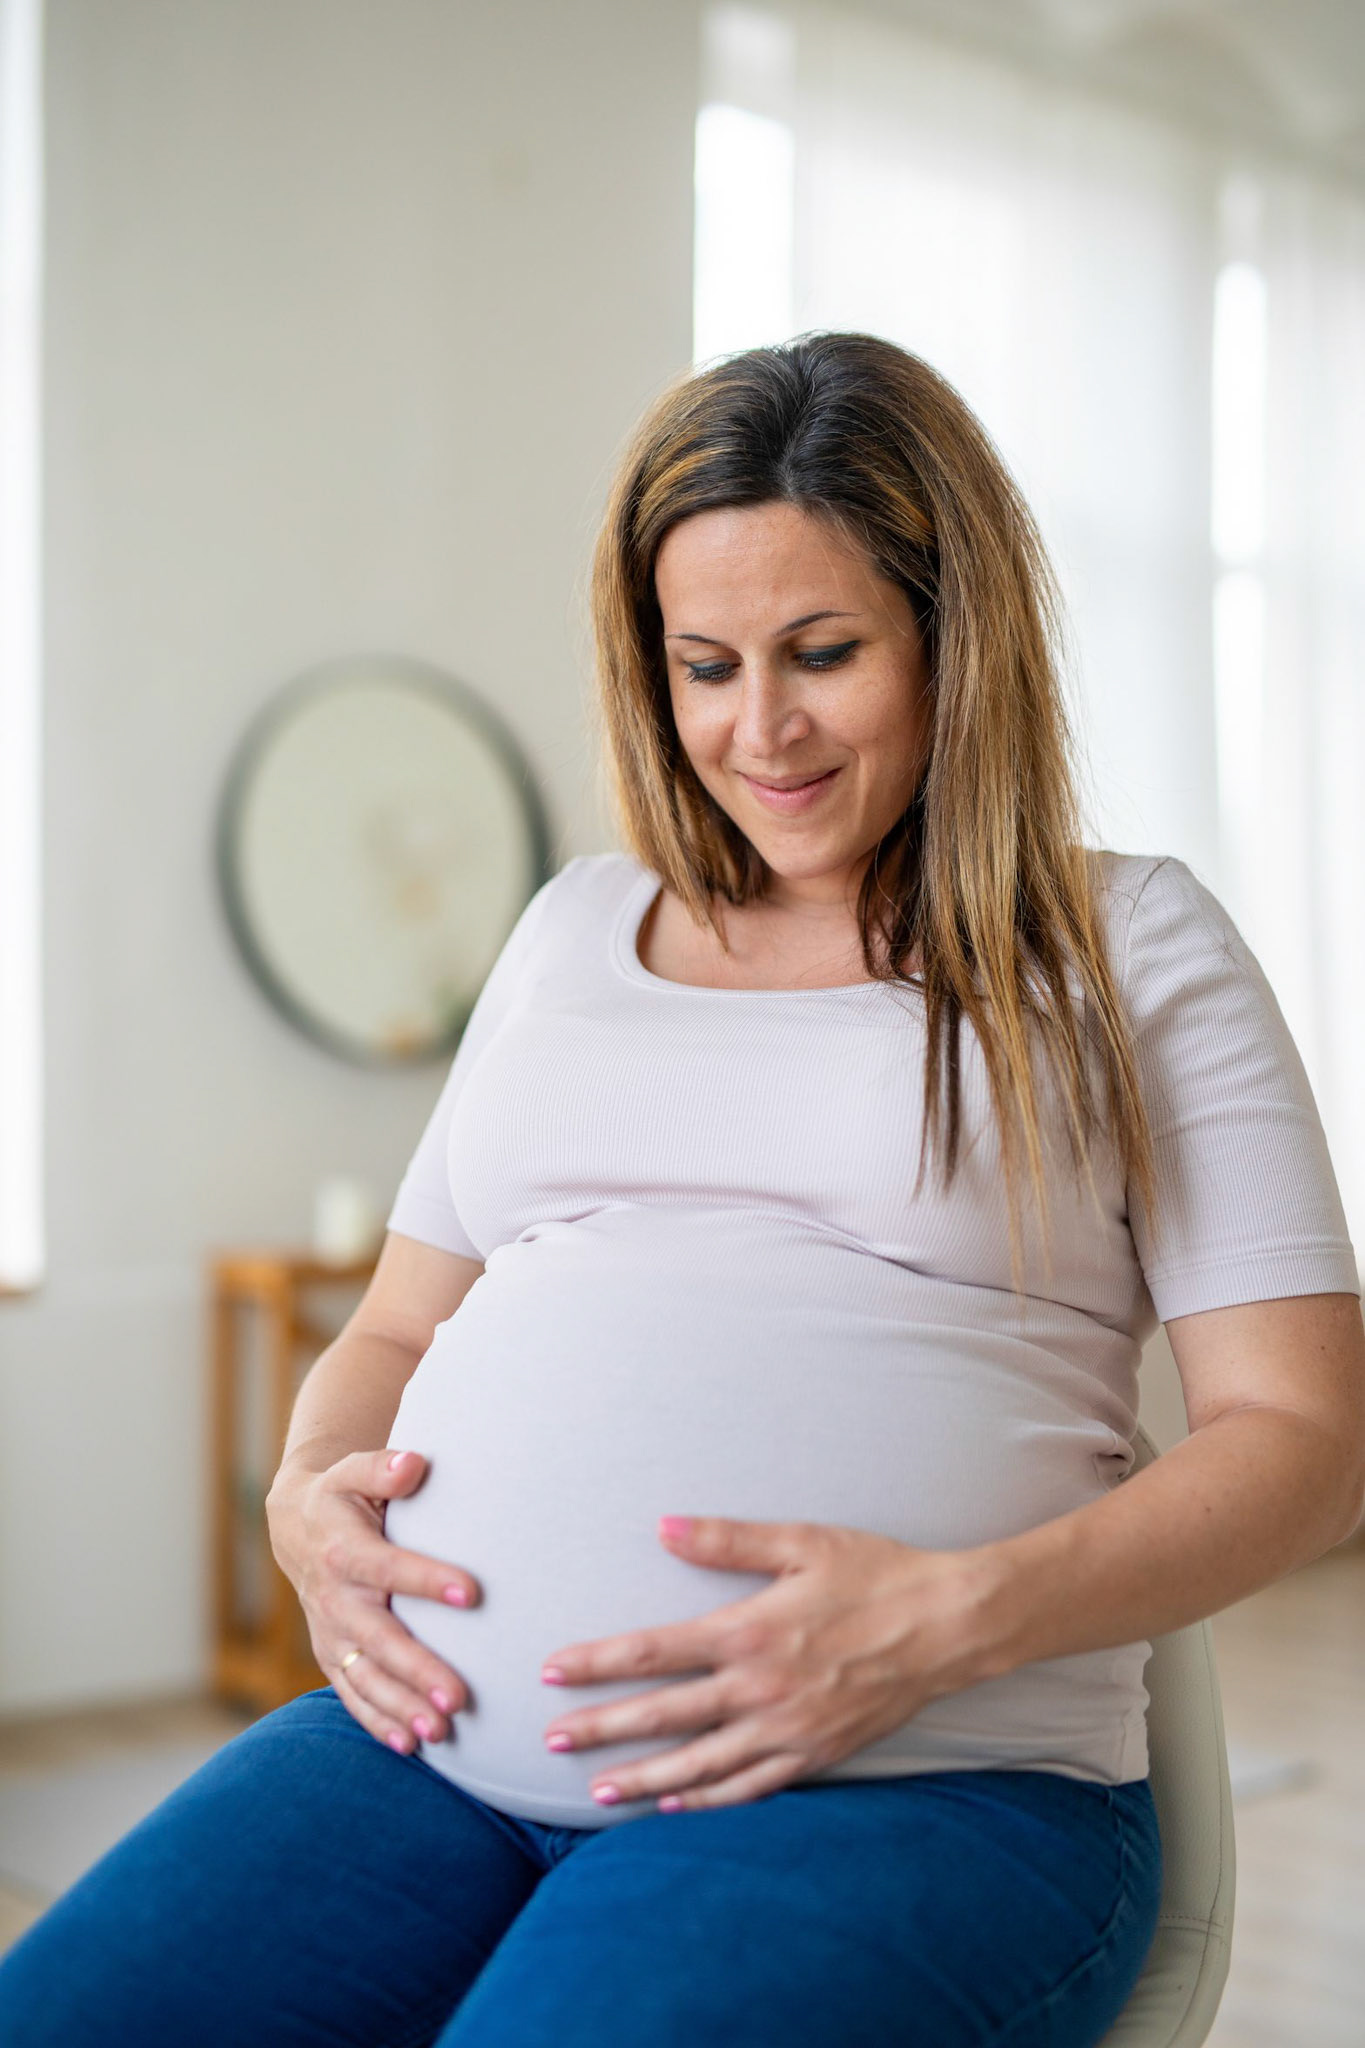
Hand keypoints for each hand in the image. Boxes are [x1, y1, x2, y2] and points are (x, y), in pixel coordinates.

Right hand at [265, 1448, 481, 1755]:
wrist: (296, 1527)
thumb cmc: (342, 1496)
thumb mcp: (354, 1471)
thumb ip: (382, 1468)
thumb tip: (413, 1463)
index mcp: (343, 1551)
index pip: (388, 1568)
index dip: (426, 1579)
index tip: (472, 1591)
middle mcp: (334, 1599)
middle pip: (378, 1639)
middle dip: (416, 1671)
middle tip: (457, 1698)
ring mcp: (330, 1634)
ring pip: (366, 1678)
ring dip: (401, 1707)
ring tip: (440, 1731)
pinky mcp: (333, 1656)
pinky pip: (353, 1695)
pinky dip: (378, 1722)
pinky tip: (411, 1746)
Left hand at [540, 1515, 997, 1811]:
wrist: (948, 1626)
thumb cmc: (876, 1573)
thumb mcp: (801, 1542)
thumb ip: (727, 1539)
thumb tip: (662, 1526)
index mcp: (750, 1631)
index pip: (653, 1651)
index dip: (597, 1663)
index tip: (552, 1670)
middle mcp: (761, 1688)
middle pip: (663, 1715)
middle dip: (601, 1728)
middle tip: (549, 1741)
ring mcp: (787, 1729)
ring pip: (700, 1763)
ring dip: (643, 1777)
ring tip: (597, 1790)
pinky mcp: (814, 1754)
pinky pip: (750, 1787)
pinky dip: (708, 1799)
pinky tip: (676, 1804)